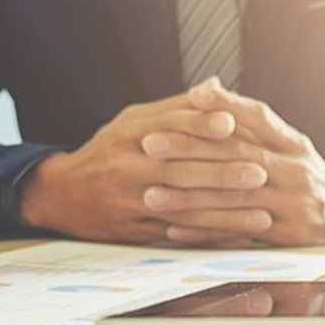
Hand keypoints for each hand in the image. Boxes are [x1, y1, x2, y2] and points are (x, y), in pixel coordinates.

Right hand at [18, 85, 268, 243]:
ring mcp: (130, 200)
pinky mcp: (135, 230)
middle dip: (222, 173)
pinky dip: (209, 237)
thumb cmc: (110, 152)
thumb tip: (216, 86)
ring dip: (224, 214)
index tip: (232, 123)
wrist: (62, 195)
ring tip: (262, 216)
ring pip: (182, 207)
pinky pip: (177, 234)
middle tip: (261, 173)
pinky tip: (238, 238)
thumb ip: (177, 108)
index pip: (168, 125)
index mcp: (130, 133)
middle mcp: (128, 165)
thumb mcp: (134, 122)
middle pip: (178, 168)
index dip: (200, 123)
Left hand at [139, 81, 324, 247]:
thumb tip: (208, 88)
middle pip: (239, 157)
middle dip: (190, 150)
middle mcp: (296, 172)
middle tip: (151, 144)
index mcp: (296, 145)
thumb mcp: (292, 149)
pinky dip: (206, 233)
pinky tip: (176, 230)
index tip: (190, 98)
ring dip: (189, 198)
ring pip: (234, 200)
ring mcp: (293, 206)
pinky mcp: (287, 239)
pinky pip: (239, 236)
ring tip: (152, 194)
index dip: (226, 106)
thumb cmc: (307, 182)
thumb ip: (254, 125)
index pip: (259, 118)